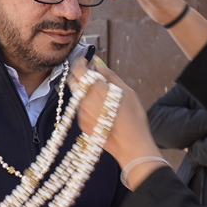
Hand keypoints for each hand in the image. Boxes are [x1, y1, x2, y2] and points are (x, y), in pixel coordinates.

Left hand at [69, 57, 165, 188]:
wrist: (130, 145)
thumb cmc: (133, 117)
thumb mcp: (127, 91)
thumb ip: (109, 76)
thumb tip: (97, 64)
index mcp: (96, 88)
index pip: (77, 69)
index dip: (79, 62)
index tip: (84, 60)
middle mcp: (85, 99)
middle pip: (72, 81)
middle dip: (79, 76)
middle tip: (90, 76)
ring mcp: (81, 113)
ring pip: (77, 96)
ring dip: (84, 92)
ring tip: (101, 97)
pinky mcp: (82, 124)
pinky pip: (80, 109)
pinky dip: (87, 105)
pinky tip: (101, 111)